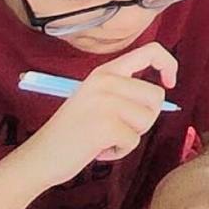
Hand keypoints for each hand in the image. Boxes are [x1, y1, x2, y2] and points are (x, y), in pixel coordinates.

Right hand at [16, 44, 176, 187]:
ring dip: (130, 136)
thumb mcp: (96, 98)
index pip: (150, 51)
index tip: (169, 82)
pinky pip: (133, 141)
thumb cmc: (73, 132)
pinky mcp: (106, 126)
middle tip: (116, 128)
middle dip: (144, 118)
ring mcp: (106, 102)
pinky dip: (120, 151)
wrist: (40, 156)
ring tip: (103, 137)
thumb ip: (124, 90)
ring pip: (147, 120)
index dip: (168, 64)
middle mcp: (106, 81)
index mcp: (105, 71)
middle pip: (156, 97)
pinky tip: (98, 150)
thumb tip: (162, 91)